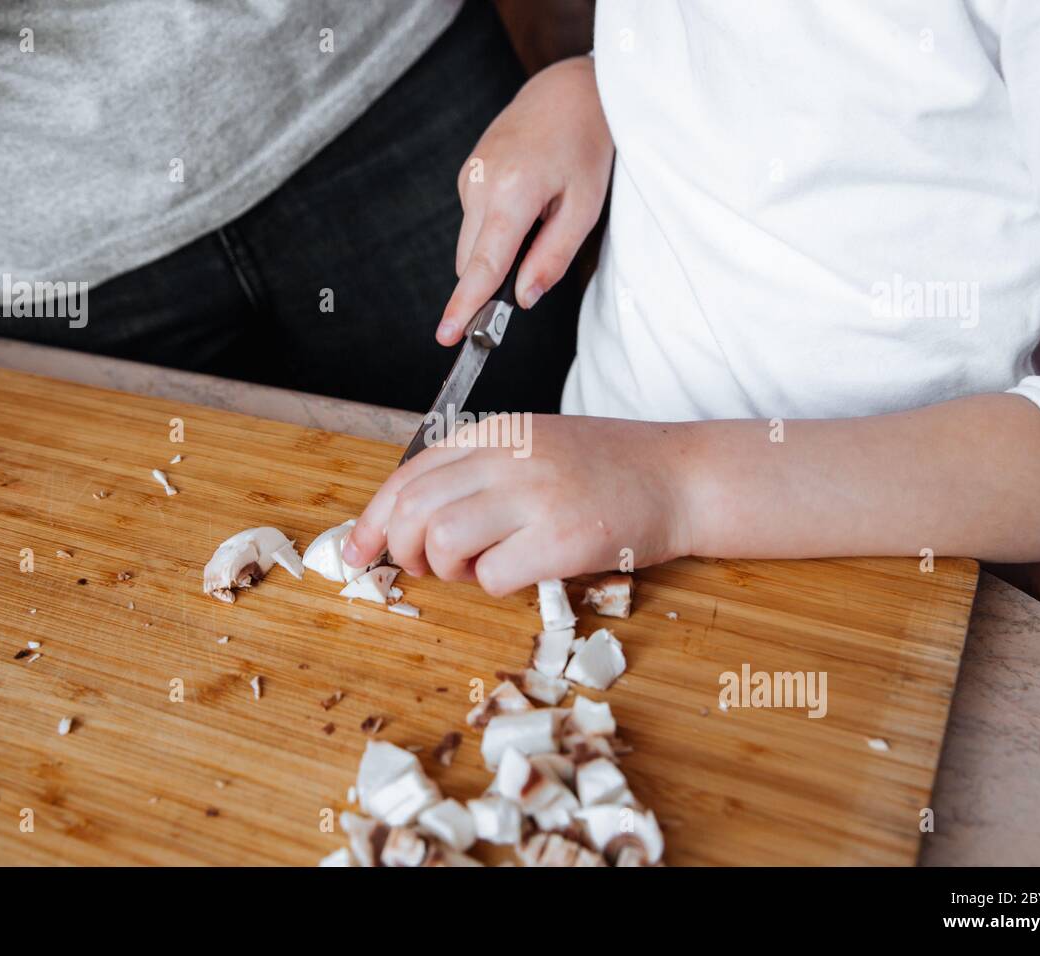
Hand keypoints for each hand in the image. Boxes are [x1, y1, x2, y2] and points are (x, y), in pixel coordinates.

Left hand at [342, 416, 697, 595]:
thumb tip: (410, 520)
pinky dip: (494, 587)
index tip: (358, 552)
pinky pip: (493, 577)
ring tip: (479, 568)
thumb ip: (476, 471)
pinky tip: (520, 573)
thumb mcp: (532, 446)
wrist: (682, 478)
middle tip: (426, 567)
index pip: (408, 475)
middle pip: (413, 509)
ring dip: (448, 570)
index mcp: (495, 433)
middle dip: (404, 550)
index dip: (373, 520)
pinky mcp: (563, 539)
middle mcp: (509, 458)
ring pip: (441, 541)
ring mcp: (536, 497)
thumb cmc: (607, 469)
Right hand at [437, 55, 613, 344]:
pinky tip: (526, 203)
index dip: (465, 305)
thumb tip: (523, 300)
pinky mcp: (467, 175)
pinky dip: (496, 229)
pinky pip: (475, 221)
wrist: (567, 90)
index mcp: (512, 193)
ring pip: (471, 244)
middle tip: (526, 281)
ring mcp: (468, 177)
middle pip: (470, 261)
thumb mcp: (585, 207)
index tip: (447, 335)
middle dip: (490, 283)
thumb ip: (552, 258)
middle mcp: (480, 184)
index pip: (483, 265)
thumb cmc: (584, 146)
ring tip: (540, 219)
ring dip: (497, 252)